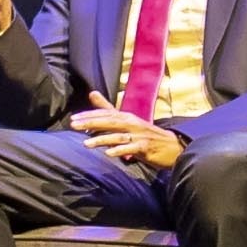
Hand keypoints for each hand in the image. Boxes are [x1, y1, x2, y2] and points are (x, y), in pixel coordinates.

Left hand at [69, 104, 188, 173]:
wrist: (173, 147)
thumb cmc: (145, 134)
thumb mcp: (127, 121)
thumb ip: (108, 109)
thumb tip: (92, 93)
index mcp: (127, 117)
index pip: (106, 113)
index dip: (89, 115)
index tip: (73, 119)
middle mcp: (132, 124)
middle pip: (110, 121)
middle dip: (91, 122)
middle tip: (74, 125)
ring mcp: (139, 136)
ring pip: (118, 136)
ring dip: (102, 139)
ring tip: (86, 143)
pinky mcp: (146, 148)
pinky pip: (131, 148)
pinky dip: (120, 150)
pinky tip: (108, 153)